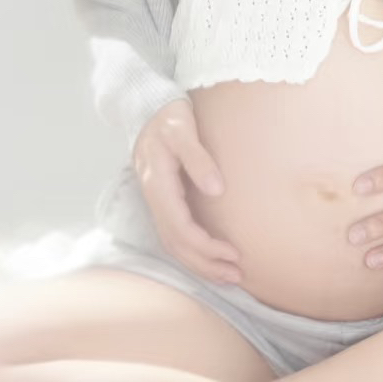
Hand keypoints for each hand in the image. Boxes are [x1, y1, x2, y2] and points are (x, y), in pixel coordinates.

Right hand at [132, 99, 242, 284]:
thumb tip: (216, 190)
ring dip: (199, 263)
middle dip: (205, 264)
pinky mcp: (163, 199)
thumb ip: (198, 158)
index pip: (180, 228)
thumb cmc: (167, 115)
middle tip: (236, 276)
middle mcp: (154, 197)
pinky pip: (175, 233)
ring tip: (228, 275)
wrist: (146, 106)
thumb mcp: (182, 129)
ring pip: (174, 244)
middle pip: (176, 244)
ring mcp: (156, 200)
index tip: (233, 254)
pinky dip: (193, 250)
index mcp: (157, 184)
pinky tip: (210, 255)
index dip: (205, 247)